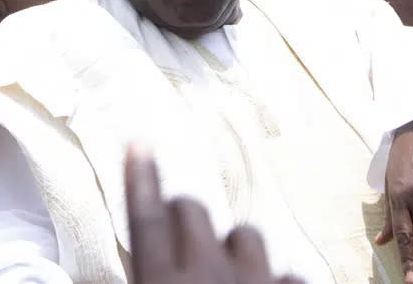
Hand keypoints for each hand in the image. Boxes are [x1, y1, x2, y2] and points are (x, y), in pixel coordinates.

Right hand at [125, 145, 303, 283]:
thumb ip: (143, 273)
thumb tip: (124, 259)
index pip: (147, 220)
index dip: (141, 179)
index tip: (139, 143)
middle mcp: (211, 275)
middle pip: (193, 212)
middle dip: (184, 214)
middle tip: (177, 235)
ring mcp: (258, 281)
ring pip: (245, 234)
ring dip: (233, 246)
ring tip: (226, 271)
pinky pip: (288, 272)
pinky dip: (275, 279)